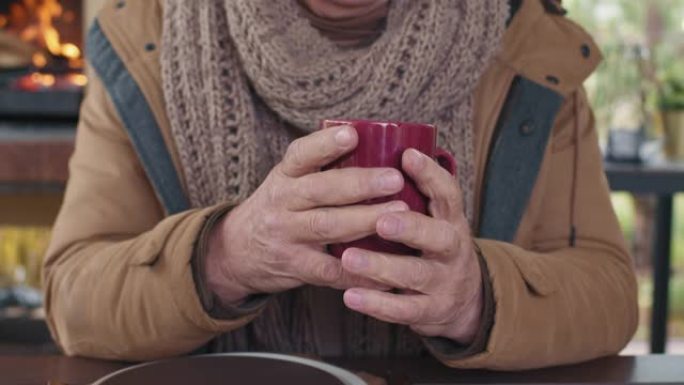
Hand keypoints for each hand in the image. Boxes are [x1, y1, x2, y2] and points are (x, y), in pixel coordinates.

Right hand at [205, 125, 407, 304]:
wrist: (236, 251)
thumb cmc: (278, 208)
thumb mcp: (287, 181)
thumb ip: (320, 168)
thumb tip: (377, 145)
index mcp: (284, 176)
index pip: (301, 155)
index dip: (325, 145)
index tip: (351, 135)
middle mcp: (282, 203)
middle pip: (320, 191)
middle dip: (360, 184)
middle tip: (394, 179)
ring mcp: (287, 236)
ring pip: (327, 227)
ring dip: (366, 220)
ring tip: (401, 213)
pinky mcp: (295, 267)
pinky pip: (329, 270)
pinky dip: (358, 269)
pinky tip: (385, 265)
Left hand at [340, 149, 482, 343]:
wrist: (463, 300)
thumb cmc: (432, 246)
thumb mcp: (434, 219)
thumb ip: (413, 195)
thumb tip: (371, 150)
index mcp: (450, 219)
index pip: (448, 193)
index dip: (431, 175)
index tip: (407, 156)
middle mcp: (452, 249)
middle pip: (439, 236)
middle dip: (411, 228)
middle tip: (382, 220)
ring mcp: (443, 282)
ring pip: (415, 274)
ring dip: (381, 266)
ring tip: (349, 258)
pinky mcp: (429, 310)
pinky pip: (402, 310)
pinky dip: (376, 304)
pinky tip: (350, 296)